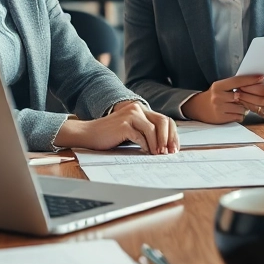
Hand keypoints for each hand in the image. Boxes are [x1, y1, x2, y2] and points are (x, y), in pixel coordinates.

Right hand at [54, 101, 179, 153]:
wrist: (89, 134)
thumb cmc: (111, 135)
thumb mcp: (132, 130)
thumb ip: (146, 132)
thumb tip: (165, 146)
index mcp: (141, 109)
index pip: (165, 120)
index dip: (172, 134)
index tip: (174, 148)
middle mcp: (137, 109)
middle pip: (163, 122)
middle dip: (169, 139)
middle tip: (169, 152)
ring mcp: (130, 115)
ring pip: (153, 129)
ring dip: (158, 144)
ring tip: (158, 154)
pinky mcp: (124, 124)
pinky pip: (141, 136)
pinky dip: (146, 146)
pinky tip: (146, 152)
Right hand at [182, 74, 263, 123]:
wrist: (198, 108)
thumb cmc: (213, 96)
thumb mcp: (220, 87)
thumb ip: (233, 85)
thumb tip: (253, 82)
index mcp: (218, 86)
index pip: (237, 81)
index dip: (250, 79)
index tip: (261, 77)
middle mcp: (218, 96)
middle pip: (242, 96)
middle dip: (248, 97)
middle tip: (249, 96)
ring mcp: (219, 108)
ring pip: (242, 108)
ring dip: (244, 108)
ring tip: (238, 106)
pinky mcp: (221, 118)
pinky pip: (239, 117)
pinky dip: (240, 115)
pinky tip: (234, 112)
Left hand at [237, 83, 263, 120]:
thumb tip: (247, 80)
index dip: (252, 88)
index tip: (242, 85)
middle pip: (261, 100)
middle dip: (247, 95)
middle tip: (237, 92)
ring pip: (260, 108)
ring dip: (247, 102)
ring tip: (238, 97)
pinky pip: (260, 113)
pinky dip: (250, 108)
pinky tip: (244, 103)